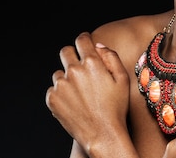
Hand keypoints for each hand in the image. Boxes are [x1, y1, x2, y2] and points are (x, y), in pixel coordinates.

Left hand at [45, 32, 130, 153]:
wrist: (102, 134)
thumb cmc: (116, 108)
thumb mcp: (123, 79)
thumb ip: (111, 57)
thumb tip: (98, 46)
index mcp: (92, 63)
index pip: (82, 40)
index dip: (84, 39)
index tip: (85, 42)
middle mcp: (74, 71)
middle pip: (66, 52)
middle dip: (72, 55)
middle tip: (80, 66)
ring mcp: (61, 85)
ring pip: (59, 72)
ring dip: (67, 76)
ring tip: (80, 91)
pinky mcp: (52, 99)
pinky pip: (53, 89)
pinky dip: (61, 92)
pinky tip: (74, 101)